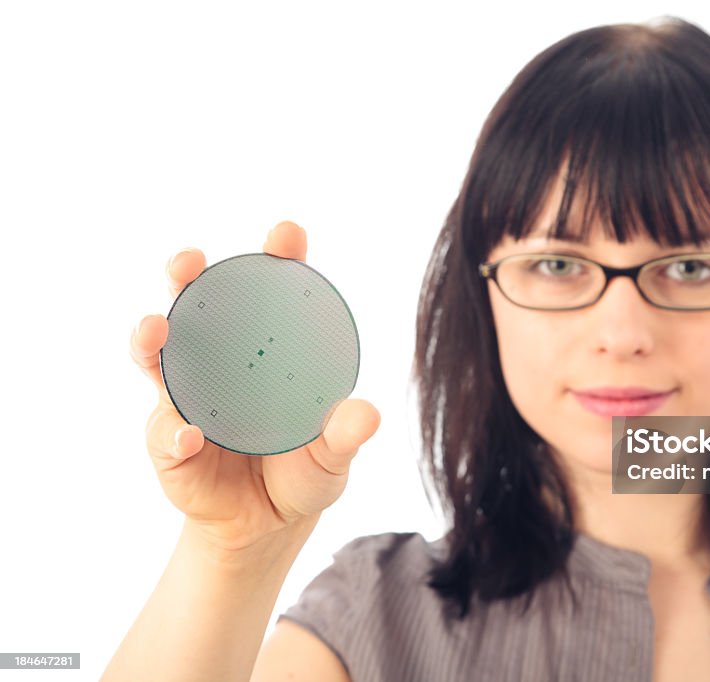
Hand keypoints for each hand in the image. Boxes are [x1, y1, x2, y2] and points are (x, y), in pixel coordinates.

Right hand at [128, 221, 380, 552]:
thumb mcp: (333, 454)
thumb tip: (366, 413)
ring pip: (158, 355)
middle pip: (196, 305)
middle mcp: (220, 361)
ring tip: (156, 329)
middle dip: (188, 275)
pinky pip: (165, 431)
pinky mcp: (169, 442)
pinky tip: (189, 435)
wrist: (269, 525)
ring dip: (152, 337)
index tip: (286, 234)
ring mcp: (188, 397)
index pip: (269, 292)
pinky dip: (174, 430)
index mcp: (266, 351)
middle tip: (190, 262)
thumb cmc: (304, 471)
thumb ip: (345, 433)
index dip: (277, 256)